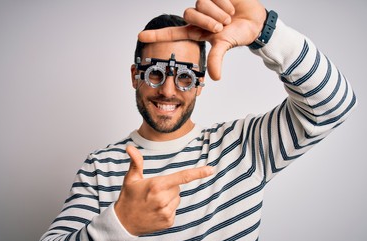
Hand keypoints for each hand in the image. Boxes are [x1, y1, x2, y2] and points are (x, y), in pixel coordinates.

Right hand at [114, 146, 213, 235]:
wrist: (123, 223)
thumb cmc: (128, 197)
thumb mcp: (131, 178)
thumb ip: (136, 162)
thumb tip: (130, 147)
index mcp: (156, 186)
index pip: (182, 177)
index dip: (198, 173)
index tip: (211, 169)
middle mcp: (163, 199)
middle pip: (178, 187)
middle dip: (169, 187)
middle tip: (153, 192)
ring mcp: (166, 212)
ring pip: (177, 198)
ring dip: (169, 198)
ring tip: (153, 202)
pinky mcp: (169, 221)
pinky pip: (175, 209)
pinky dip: (168, 208)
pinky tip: (155, 211)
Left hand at [138, 0, 266, 80]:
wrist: (255, 21)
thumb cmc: (238, 34)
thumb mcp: (224, 46)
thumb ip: (216, 59)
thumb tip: (215, 78)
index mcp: (196, 31)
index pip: (172, 33)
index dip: (157, 35)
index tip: (140, 36)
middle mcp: (198, 18)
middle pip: (189, 14)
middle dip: (206, 21)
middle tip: (220, 27)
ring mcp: (205, 5)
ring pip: (200, 4)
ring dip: (217, 13)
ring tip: (228, 18)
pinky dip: (223, 3)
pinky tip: (231, 7)